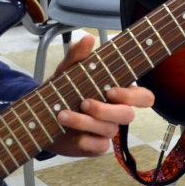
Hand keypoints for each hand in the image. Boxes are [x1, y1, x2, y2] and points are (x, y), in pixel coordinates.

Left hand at [46, 34, 153, 157]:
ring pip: (109, 130)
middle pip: (128, 115)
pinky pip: (99, 147)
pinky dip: (85, 140)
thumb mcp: (67, 72)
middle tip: (84, 102)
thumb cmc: (61, 93)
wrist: (40, 118)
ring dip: (84, 122)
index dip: (133, 96)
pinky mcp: (96, 146)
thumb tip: (88, 38)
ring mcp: (107, 131)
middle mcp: (116, 113)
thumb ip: (77, 56)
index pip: (144, 97)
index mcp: (118, 94)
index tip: (111, 90)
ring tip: (62, 114)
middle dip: (106, 110)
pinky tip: (72, 134)